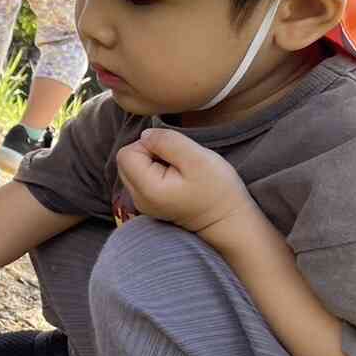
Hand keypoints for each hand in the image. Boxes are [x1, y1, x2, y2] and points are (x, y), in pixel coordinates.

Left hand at [116, 127, 254, 242]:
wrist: (229, 220)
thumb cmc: (217, 190)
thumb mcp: (196, 158)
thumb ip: (167, 141)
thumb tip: (145, 135)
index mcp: (146, 189)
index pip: (127, 153)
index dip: (148, 145)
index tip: (173, 153)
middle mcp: (138, 199)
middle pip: (126, 161)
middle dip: (149, 153)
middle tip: (177, 161)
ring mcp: (142, 204)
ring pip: (134, 168)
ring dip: (153, 162)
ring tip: (178, 170)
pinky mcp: (150, 203)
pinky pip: (143, 178)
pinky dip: (157, 172)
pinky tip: (176, 179)